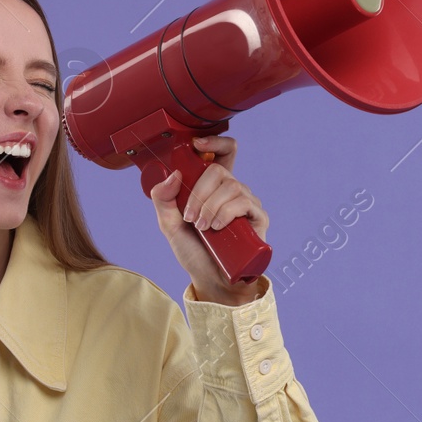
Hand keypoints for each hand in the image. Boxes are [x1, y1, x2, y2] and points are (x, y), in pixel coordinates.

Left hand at [147, 134, 268, 303]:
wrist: (210, 279)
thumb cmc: (194, 251)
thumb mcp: (169, 224)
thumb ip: (163, 199)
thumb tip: (173, 174)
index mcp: (213, 187)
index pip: (223, 153)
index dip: (214, 142)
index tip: (196, 144)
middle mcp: (232, 191)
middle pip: (220, 170)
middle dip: (200, 192)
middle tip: (191, 217)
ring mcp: (247, 203)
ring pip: (231, 186)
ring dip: (210, 206)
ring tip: (203, 228)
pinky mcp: (258, 219)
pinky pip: (244, 203)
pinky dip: (225, 213)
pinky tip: (217, 228)